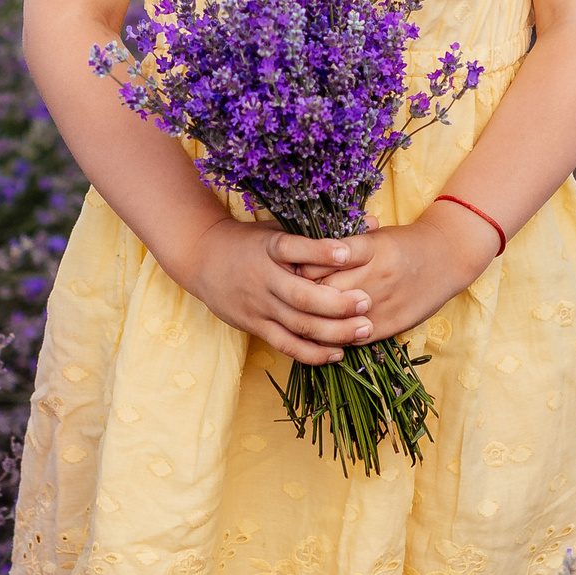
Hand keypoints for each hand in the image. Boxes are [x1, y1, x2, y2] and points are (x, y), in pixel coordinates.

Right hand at [165, 219, 378, 365]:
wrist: (202, 258)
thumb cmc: (250, 241)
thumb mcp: (278, 226)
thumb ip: (321, 229)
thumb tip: (373, 221)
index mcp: (268, 247)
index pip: (293, 249)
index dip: (320, 251)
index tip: (348, 252)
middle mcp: (262, 278)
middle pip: (301, 296)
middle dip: (337, 303)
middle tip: (366, 302)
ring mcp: (258, 305)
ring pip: (298, 325)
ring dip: (333, 331)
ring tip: (364, 329)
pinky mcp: (254, 325)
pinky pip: (286, 344)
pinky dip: (312, 353)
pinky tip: (337, 353)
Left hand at [273, 204, 499, 341]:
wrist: (447, 257)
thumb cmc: (404, 242)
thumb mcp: (374, 235)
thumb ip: (342, 245)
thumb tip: (302, 251)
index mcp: (369, 247)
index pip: (322, 258)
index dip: (299, 265)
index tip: (287, 267)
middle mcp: (374, 274)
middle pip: (323, 289)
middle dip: (300, 293)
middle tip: (283, 294)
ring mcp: (382, 302)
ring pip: (335, 317)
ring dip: (313, 318)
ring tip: (297, 315)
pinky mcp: (390, 323)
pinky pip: (353, 336)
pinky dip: (333, 336)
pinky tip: (319, 334)